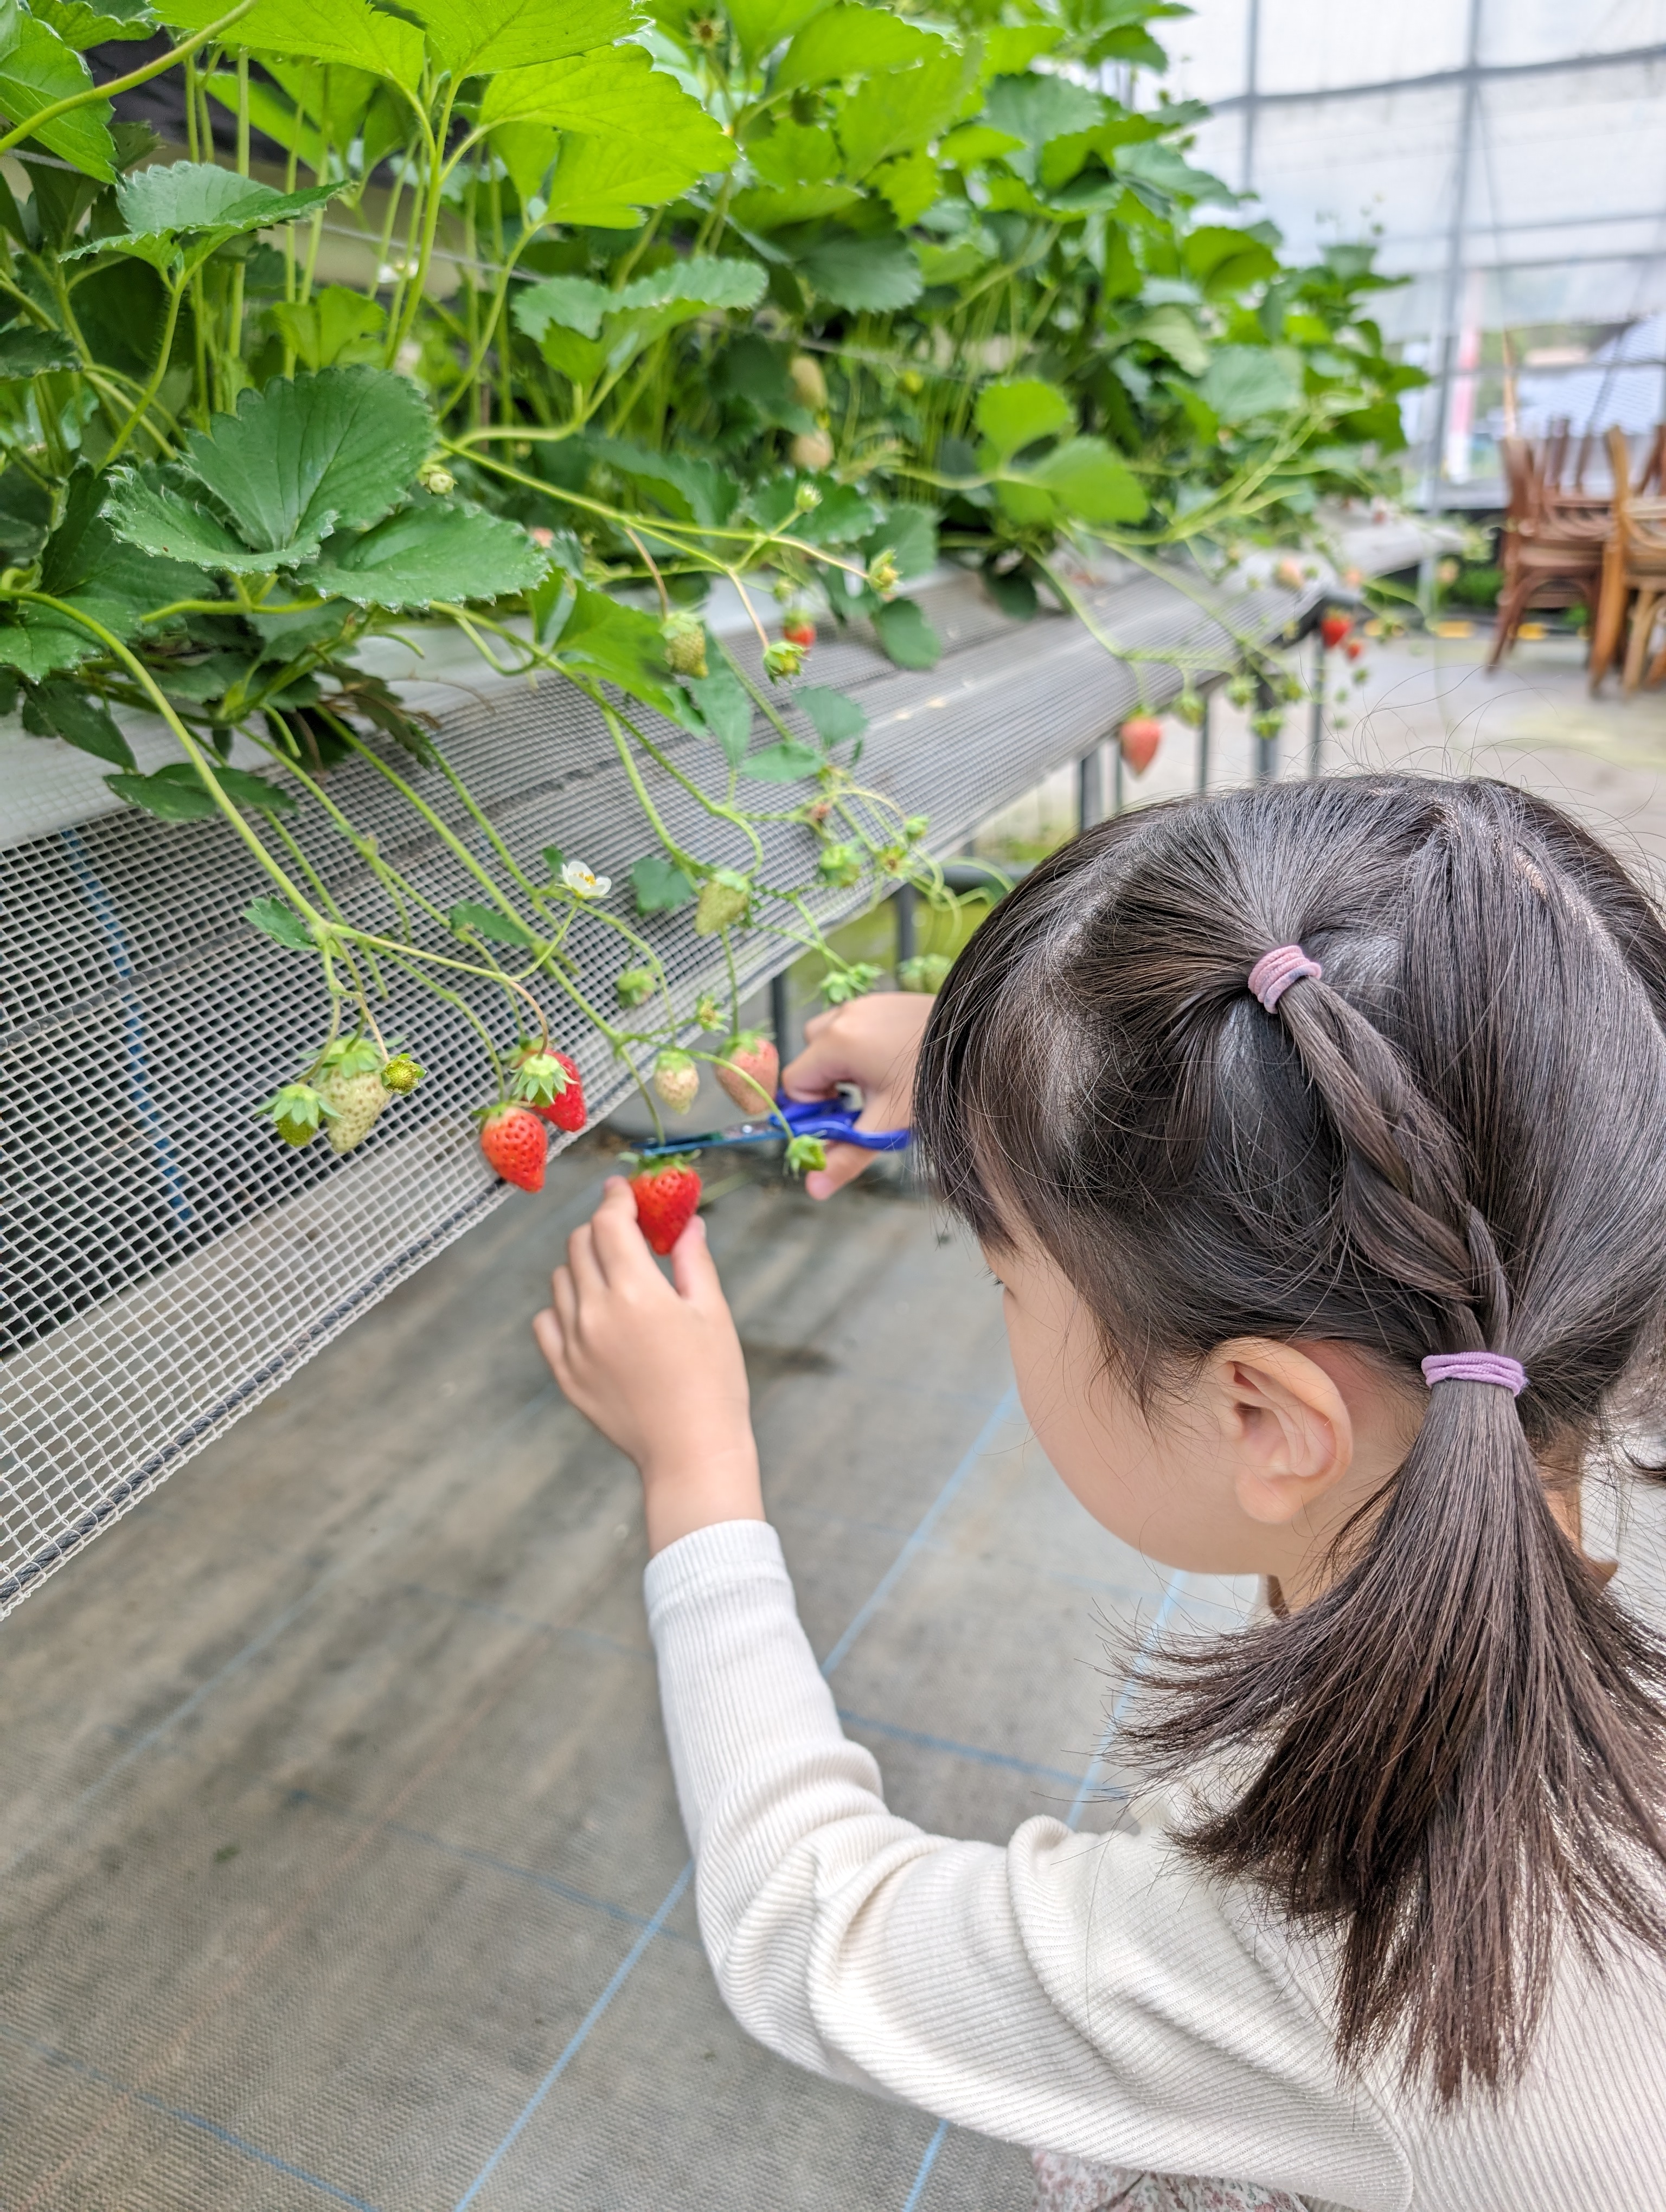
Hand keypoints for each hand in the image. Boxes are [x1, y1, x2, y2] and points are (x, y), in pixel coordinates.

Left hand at [533, 1177, 762, 1553]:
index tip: (622, 1189)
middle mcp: (596, 1313)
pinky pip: (547, 1322)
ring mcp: (574, 1345)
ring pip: (561, 1280)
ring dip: (583, 1265)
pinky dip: (564, 1308)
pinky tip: (591, 1314)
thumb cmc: (713, 1383)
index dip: (615, 1198)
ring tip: (615, 1277)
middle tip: (626, 1232)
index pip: (610, 1223)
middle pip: (580, 1244)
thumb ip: (693, 1260)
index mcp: (636, 1292)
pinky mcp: (565, 1373)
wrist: (690, 1453)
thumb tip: (688, 1222)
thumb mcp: (712, 1313)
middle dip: (602, 1228)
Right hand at [780, 991, 932, 1197]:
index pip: (793, 1083)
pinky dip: (861, 1049)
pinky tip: (892, 1066)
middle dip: (827, 1087)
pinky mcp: (884, 1001)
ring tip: (878, 1086)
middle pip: (809, 1059)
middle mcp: (843, 1016)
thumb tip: (814, 1188)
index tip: (842, 1122)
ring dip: (843, 1067)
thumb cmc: (935, 1081)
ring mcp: (865, 1004)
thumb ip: (846, 1155)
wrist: (981, 1042)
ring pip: (829, 1040)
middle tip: (863, 1105)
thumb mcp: (887, 1123)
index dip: (812, 1111)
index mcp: (836, 1043)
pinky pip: (854, 1026)